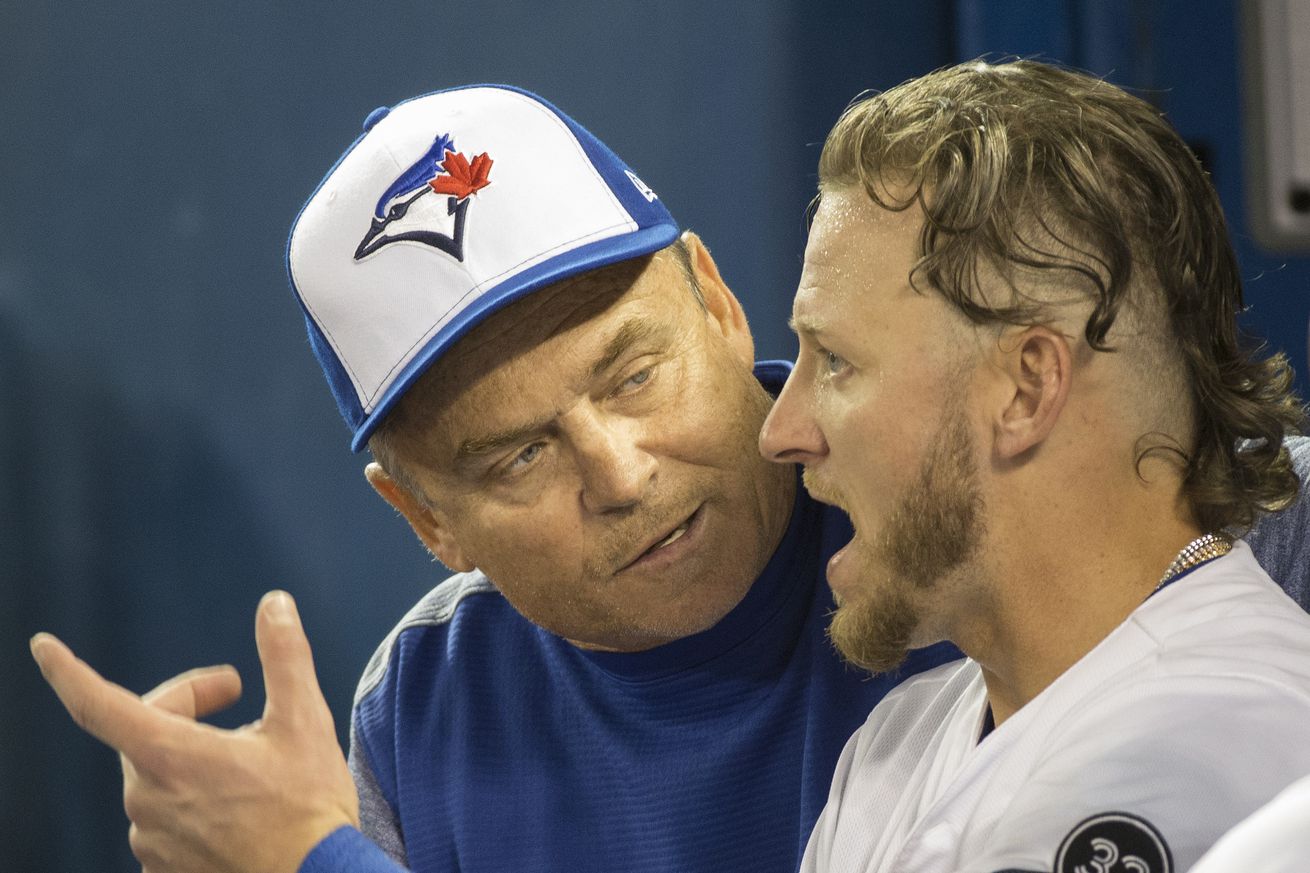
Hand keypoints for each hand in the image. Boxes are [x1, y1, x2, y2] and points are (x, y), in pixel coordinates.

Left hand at [31, 591, 359, 872]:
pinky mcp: (165, 871)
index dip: (66, 671)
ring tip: (251, 760)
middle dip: (187, 704)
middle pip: (144, 731)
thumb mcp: (304, 721)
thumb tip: (274, 604)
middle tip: (238, 693)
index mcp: (170, 757)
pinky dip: (194, 800)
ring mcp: (152, 842)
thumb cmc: (309, 807)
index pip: (97, 704)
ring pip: (158, 777)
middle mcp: (147, 801)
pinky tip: (239, 803)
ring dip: (193, 756)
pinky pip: (166, 821)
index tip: (44, 647)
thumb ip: (284, 656)